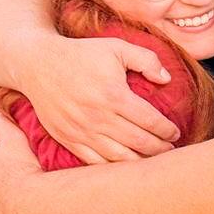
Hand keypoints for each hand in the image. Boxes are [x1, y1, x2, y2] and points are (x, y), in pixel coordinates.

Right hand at [28, 36, 180, 165]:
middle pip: (139, 143)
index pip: (150, 120)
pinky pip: (95, 162)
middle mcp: (99, 117)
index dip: (166, 130)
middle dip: (160, 149)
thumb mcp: (116, 46)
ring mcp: (82, 131)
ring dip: (140, 162)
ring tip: (153, 160)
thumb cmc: (81, 54)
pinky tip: (125, 164)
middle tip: (170, 150)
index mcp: (114, 95)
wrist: (38, 64)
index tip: (175, 132)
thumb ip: (146, 59)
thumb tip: (167, 79)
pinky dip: (113, 167)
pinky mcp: (68, 139)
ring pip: (119, 157)